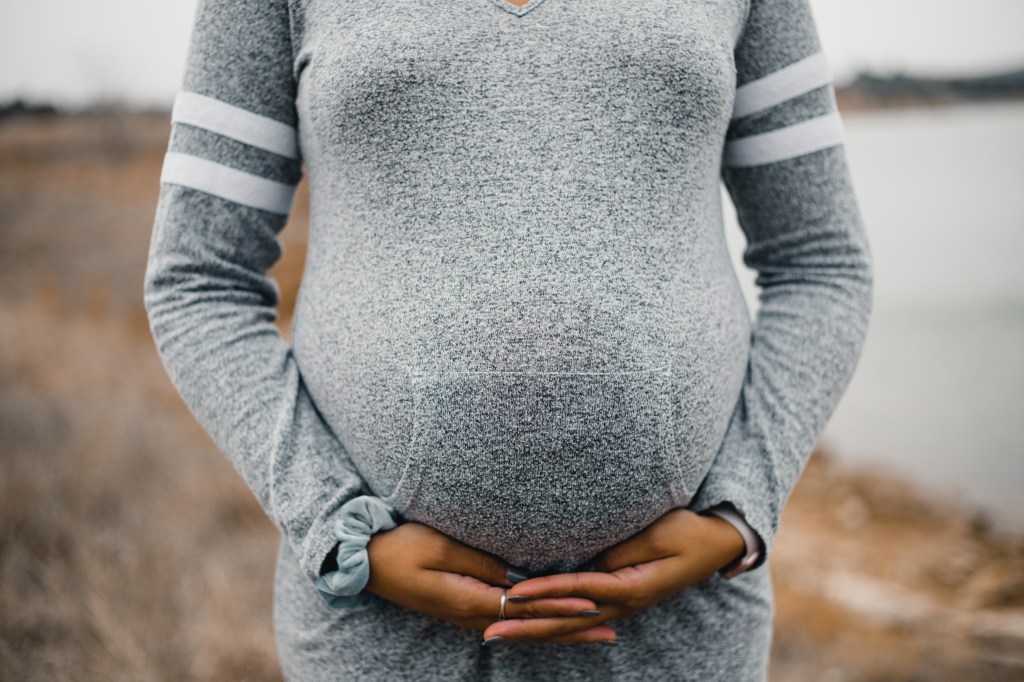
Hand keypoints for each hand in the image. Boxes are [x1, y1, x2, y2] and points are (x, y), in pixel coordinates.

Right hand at [364, 521, 601, 636]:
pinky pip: (506, 621)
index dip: (560, 605)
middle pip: (529, 626)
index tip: (594, 604)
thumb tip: (516, 575)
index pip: (526, 605)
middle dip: (570, 629)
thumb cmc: (399, 545)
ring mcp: (465, 615)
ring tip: (590, 634)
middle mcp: (470, 615)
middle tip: (608, 632)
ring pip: (520, 627)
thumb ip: (480, 562)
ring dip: (556, 630)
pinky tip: (547, 624)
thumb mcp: (440, 547)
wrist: (363, 561)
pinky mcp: (461, 607)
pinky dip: (533, 624)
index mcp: (467, 600)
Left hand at [481, 508, 745, 642]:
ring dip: (532, 630)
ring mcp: (620, 605)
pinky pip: (579, 616)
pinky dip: (552, 623)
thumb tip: (592, 566)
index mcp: (630, 588)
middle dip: (526, 627)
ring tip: (498, 634)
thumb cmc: (688, 532)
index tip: (513, 594)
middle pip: (565, 621)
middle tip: (489, 632)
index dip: (545, 592)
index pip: (578, 591)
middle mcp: (622, 604)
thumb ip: (621, 552)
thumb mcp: (657, 535)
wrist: (716, 543)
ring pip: (569, 625)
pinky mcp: (618, 599)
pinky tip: (532, 627)